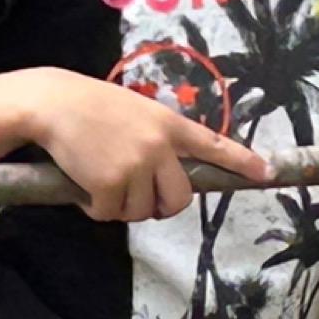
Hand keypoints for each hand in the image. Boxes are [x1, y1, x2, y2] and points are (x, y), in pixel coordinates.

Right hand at [32, 71, 270, 224]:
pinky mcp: (111, 185)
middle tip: (135, 197)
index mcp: (169, 125)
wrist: (53, 104)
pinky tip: (84, 185)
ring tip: (99, 178)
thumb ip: (156, 141)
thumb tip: (159, 185)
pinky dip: (95, 208)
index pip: (212, 145)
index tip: (265, 173)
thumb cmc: (90, 107)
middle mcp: (159, 147)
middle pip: (178, 200)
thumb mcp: (135, 113)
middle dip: (158, 206)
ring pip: (140, 212)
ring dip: (120, 206)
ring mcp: (137, 166)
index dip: (240, 162)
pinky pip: (110, 215)